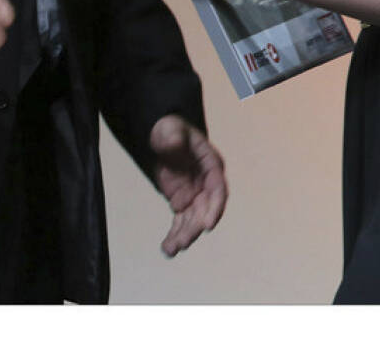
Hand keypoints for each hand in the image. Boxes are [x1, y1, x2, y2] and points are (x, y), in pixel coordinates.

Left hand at [150, 114, 226, 255]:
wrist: (161, 138)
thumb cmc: (169, 130)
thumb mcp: (170, 128)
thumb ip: (173, 135)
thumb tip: (175, 142)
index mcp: (211, 165)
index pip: (218, 189)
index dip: (215, 208)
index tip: (208, 225)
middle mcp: (207, 183)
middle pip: (206, 210)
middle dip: (195, 228)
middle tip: (183, 243)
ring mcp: (196, 195)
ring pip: (193, 220)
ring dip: (184, 236)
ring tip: (170, 250)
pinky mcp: (183, 203)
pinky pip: (181, 222)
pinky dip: (174, 235)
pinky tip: (167, 249)